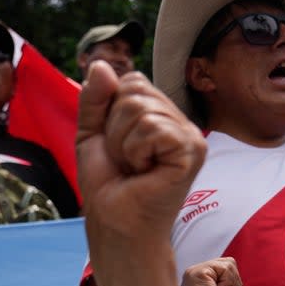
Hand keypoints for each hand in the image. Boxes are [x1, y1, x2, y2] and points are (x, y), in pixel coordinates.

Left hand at [76, 62, 206, 251]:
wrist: (114, 221)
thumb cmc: (109, 184)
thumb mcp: (92, 134)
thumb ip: (95, 99)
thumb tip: (101, 64)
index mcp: (162, 114)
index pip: (132, 81)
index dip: (111, 111)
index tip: (117, 146)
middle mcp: (181, 122)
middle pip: (135, 92)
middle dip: (115, 129)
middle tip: (126, 161)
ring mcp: (191, 136)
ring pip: (140, 109)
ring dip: (123, 143)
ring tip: (135, 168)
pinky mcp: (192, 151)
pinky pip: (152, 128)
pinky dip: (136, 151)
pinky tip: (145, 172)